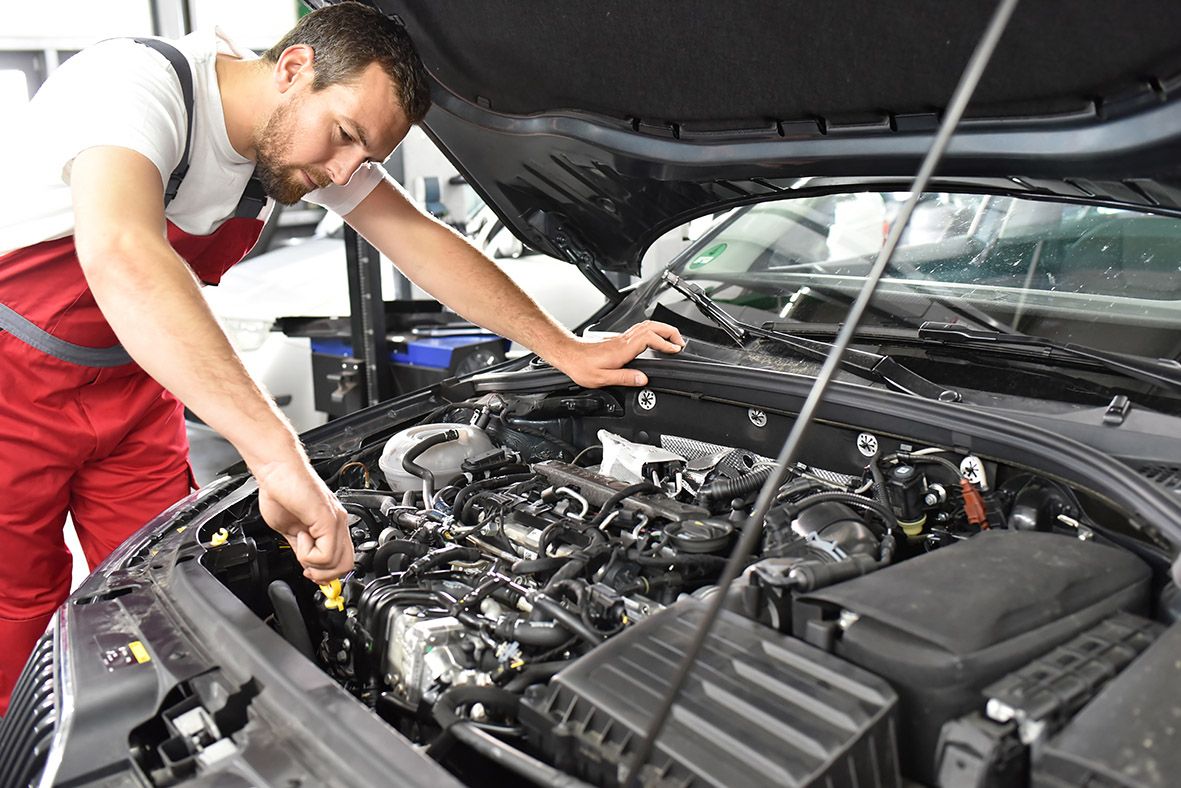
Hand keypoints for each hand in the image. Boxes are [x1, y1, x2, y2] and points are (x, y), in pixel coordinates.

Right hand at [254, 457, 353, 582]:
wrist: (277, 470)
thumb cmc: (281, 491)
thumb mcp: (291, 530)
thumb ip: (301, 548)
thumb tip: (307, 566)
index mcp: (332, 526)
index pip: (342, 562)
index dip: (325, 575)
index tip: (309, 573)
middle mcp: (339, 523)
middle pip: (345, 567)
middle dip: (322, 575)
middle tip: (305, 565)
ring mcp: (336, 521)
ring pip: (337, 564)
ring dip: (312, 563)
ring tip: (300, 541)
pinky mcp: (328, 519)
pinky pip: (326, 554)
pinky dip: (308, 555)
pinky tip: (300, 536)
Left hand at [546, 320, 684, 387]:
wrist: (569, 355)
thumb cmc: (582, 366)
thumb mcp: (602, 378)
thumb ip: (625, 378)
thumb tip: (643, 380)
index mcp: (623, 349)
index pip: (650, 338)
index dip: (665, 343)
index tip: (675, 350)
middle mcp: (624, 340)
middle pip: (652, 326)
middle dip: (670, 331)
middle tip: (680, 342)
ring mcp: (621, 338)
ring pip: (647, 326)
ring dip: (663, 330)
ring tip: (673, 340)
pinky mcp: (619, 339)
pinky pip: (640, 330)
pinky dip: (653, 333)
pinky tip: (655, 341)